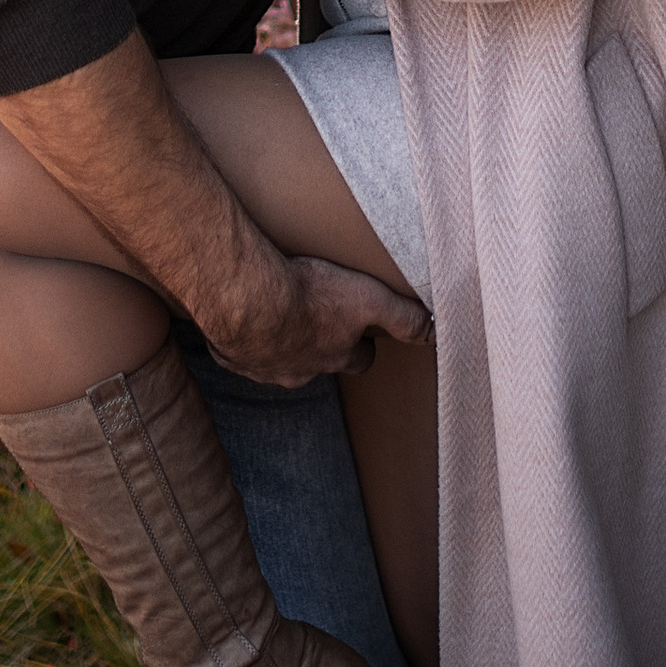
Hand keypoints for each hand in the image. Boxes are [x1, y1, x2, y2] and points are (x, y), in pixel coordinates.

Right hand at [204, 248, 432, 386]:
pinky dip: (244, 338)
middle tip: (316, 318)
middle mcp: (300, 371)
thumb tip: (434, 333)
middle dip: (321, 346)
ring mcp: (263, 368)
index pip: (360, 360)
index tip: (360, 326)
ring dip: (280, 342)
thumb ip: (402, 316)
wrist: (248, 301)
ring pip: (278, 360)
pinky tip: (243, 316)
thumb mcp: (368, 299)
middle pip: (319, 363)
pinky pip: (240, 352)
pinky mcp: (232, 356)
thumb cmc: (308, 296)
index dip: (362, 343)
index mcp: (334, 356)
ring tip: (276, 314)